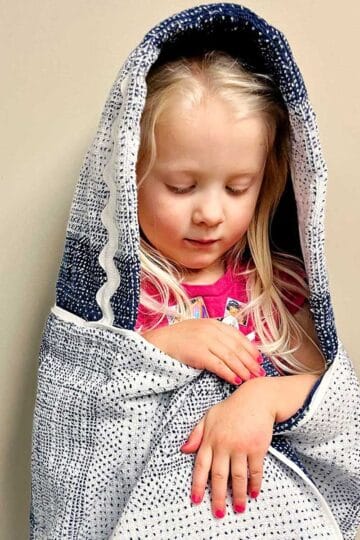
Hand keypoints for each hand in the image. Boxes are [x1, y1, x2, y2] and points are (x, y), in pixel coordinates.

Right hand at [142, 318, 264, 385]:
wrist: (158, 342)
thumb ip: (216, 337)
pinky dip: (229, 373)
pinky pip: (218, 365)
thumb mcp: (199, 332)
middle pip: (237, 347)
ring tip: (251, 378)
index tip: (259, 359)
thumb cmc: (178, 340)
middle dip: (250, 361)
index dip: (250, 348)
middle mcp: (211, 330)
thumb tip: (235, 349)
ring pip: (230, 357)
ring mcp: (204, 340)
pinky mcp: (198, 353)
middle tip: (259, 373)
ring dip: (243, 369)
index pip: (238, 336)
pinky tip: (236, 380)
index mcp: (213, 323)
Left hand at [180, 379, 275, 517]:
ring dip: (237, 495)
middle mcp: (224, 444)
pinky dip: (255, 484)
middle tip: (218, 513)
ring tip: (237, 508)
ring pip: (237, 477)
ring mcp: (241, 446)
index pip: (201, 465)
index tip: (196, 500)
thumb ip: (196, 434)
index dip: (198, 484)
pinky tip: (253, 493)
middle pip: (218, 476)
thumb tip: (184, 450)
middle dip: (217, 497)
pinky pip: (255, 470)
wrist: (255, 399)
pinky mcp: (257, 447)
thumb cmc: (231, 409)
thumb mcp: (209, 417)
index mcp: (210, 438)